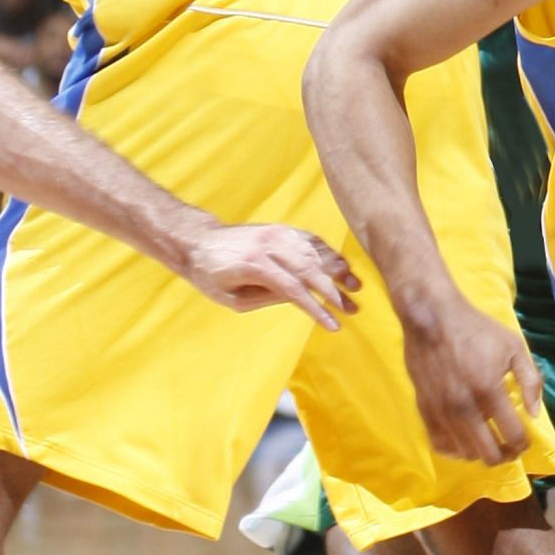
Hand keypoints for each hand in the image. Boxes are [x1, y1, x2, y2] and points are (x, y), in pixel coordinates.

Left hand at [179, 223, 361, 328]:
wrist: (199, 242)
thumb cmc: (212, 276)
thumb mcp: (234, 299)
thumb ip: (268, 297)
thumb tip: (300, 297)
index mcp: (254, 265)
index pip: (294, 289)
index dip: (317, 309)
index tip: (334, 325)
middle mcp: (269, 245)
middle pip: (310, 269)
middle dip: (334, 291)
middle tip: (353, 309)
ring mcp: (276, 233)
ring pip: (315, 251)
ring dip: (338, 269)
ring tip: (355, 286)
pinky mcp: (280, 229)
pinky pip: (310, 239)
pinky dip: (328, 252)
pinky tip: (341, 266)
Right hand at [401, 292, 542, 463]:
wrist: (431, 316)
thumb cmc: (476, 329)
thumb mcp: (514, 346)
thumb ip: (530, 381)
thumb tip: (535, 413)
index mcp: (490, 390)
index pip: (514, 435)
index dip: (523, 444)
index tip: (525, 441)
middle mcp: (465, 407)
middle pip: (489, 454)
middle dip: (505, 455)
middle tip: (509, 447)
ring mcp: (442, 411)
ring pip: (465, 453)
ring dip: (481, 452)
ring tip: (488, 442)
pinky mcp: (424, 410)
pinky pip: (440, 445)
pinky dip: (455, 449)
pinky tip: (464, 441)